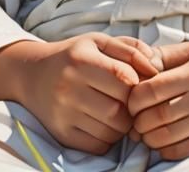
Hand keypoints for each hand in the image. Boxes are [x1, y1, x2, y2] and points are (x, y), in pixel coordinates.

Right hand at [24, 32, 161, 155]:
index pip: (123, 78)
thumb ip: (130, 48)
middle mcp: (69, 86)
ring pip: (110, 131)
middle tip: (129, 101)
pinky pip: (97, 145)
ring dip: (122, 125)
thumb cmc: (74, 56)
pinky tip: (103, 123)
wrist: (32, 74)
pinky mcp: (61, 134)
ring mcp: (63, 113)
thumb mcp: (98, 41)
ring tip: (117, 111)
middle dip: (131, 108)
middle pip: (118, 110)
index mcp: (81, 59)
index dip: (138, 83)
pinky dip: (108, 138)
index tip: (137, 83)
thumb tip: (156, 66)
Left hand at [123, 41, 188, 160]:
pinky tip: (162, 141)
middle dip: (138, 120)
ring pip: (166, 136)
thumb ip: (168, 55)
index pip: (152, 89)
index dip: (134, 97)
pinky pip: (183, 150)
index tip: (131, 98)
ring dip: (148, 136)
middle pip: (156, 115)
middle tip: (134, 117)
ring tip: (144, 130)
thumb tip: (140, 64)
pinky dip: (165, 149)